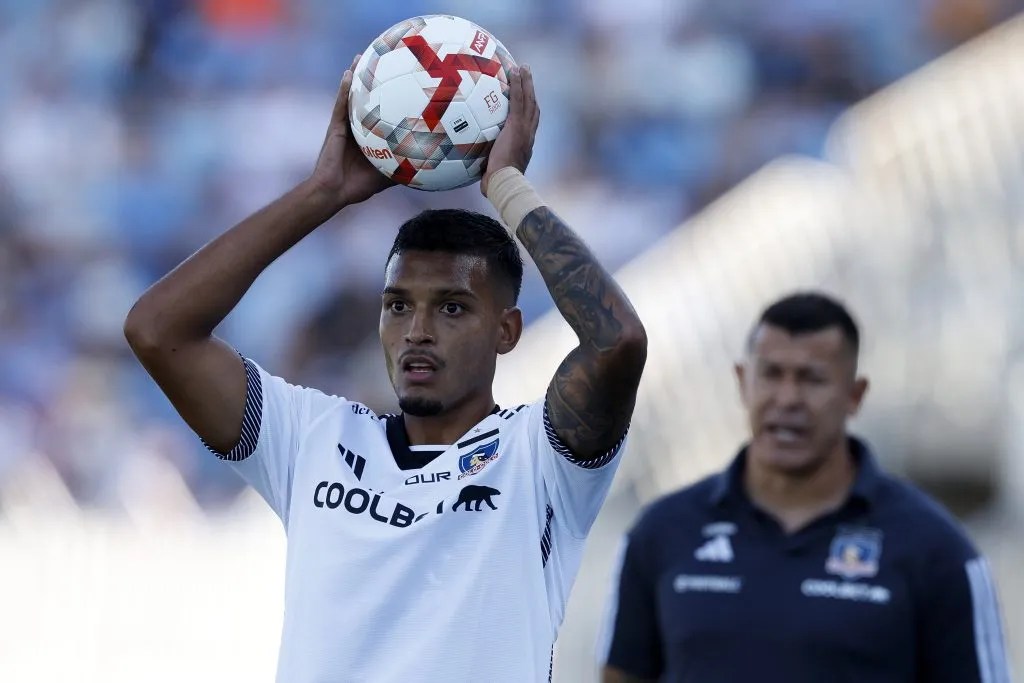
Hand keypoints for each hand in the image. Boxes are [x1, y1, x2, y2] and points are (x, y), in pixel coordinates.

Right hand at [308, 55, 394, 208]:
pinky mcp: (335, 127)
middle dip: (370, 82)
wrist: (334, 192)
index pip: (379, 114)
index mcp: (367, 137)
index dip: (386, 99)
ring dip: (355, 77)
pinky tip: (349, 74)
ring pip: (351, 97)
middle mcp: (356, 128)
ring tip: (362, 57)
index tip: (399, 84)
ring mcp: (344, 126)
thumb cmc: (357, 187)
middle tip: (380, 61)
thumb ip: (401, 169)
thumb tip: (426, 169)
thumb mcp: (386, 177)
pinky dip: (344, 89)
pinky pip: (341, 105)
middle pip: (364, 101)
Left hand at [481, 65, 539, 195]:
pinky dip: (518, 84)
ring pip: (528, 100)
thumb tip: (480, 175)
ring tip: (523, 67)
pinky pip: (518, 100)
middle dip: (531, 91)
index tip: (528, 100)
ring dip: (526, 82)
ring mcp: (524, 129)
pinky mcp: (516, 125)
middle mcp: (529, 135)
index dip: (530, 111)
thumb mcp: (494, 174)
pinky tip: (515, 71)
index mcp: (525, 145)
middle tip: (528, 76)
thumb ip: (489, 168)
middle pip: (533, 107)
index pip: (530, 124)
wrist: (504, 182)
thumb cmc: (498, 184)